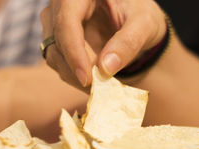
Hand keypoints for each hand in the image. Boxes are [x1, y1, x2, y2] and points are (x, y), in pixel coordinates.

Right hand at [40, 0, 165, 88]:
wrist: (136, 20)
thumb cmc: (140, 15)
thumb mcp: (144, 24)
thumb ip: (128, 42)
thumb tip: (105, 69)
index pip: (67, 20)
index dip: (74, 51)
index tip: (86, 79)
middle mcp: (61, 4)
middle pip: (56, 40)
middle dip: (75, 69)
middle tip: (99, 90)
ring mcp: (56, 22)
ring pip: (54, 55)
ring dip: (74, 76)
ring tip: (101, 88)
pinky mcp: (58, 41)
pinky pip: (60, 62)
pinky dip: (75, 76)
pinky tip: (95, 83)